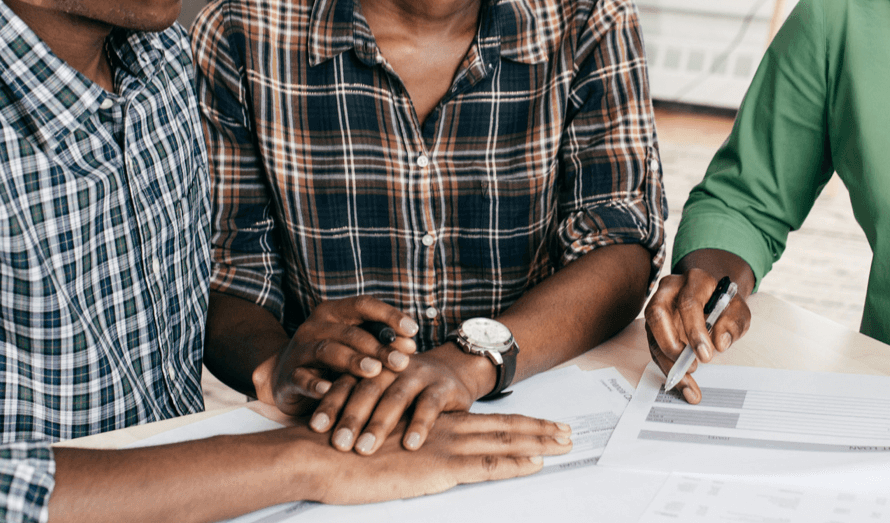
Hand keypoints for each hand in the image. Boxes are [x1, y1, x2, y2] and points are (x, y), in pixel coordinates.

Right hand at [252, 296, 417, 417]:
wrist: (284, 376)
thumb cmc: (332, 360)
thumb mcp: (355, 347)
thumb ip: (380, 344)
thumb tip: (411, 346)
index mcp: (334, 312)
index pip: (364, 305)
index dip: (389, 315)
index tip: (414, 330)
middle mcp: (315, 326)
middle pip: (350, 332)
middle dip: (378, 347)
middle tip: (402, 361)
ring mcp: (299, 350)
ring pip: (327, 351)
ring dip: (352, 361)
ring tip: (374, 371)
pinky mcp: (288, 375)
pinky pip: (302, 378)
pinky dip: (315, 385)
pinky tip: (330, 391)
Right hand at [296, 411, 573, 504]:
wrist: (319, 452)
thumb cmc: (342, 449)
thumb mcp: (383, 443)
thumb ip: (407, 443)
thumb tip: (417, 452)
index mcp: (434, 424)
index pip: (486, 422)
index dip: (518, 422)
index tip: (545, 424)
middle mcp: (445, 430)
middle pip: (504, 427)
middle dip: (540, 429)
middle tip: (570, 431)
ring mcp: (444, 447)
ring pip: (503, 441)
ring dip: (538, 442)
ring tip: (565, 443)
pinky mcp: (436, 467)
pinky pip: (485, 465)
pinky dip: (514, 463)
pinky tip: (536, 463)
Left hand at [317, 343, 491, 454]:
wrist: (454, 370)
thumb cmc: (407, 391)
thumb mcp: (382, 392)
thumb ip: (358, 405)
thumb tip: (318, 436)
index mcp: (372, 367)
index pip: (347, 383)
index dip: (331, 404)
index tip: (315, 427)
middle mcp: (392, 367)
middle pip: (368, 389)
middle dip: (352, 417)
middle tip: (339, 444)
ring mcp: (419, 375)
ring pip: (396, 397)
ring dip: (379, 424)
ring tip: (365, 449)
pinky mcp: (443, 387)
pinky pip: (430, 405)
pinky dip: (419, 425)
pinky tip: (410, 445)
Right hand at [643, 265, 751, 403]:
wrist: (713, 298)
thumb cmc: (725, 303)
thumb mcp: (738, 310)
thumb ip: (733, 323)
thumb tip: (720, 343)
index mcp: (694, 280)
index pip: (688, 302)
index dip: (695, 330)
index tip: (706, 355)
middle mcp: (669, 289)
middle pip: (657, 314)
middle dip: (671, 345)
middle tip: (692, 367)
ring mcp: (657, 306)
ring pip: (652, 334)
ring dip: (667, 362)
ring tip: (688, 384)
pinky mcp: (654, 325)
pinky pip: (654, 348)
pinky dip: (667, 368)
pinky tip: (682, 383)